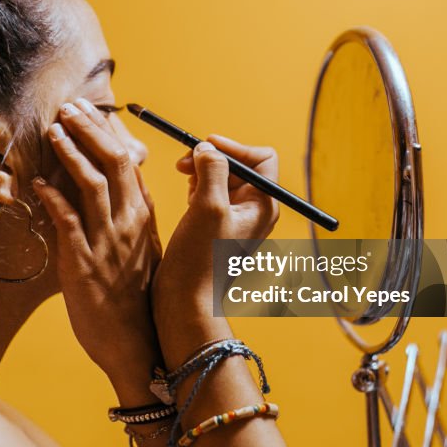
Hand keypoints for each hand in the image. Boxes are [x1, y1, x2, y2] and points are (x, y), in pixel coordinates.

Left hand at [31, 99, 162, 399]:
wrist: (137, 346)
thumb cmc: (137, 301)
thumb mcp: (145, 254)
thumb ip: (131, 221)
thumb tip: (118, 192)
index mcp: (144, 219)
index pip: (130, 164)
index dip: (109, 134)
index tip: (93, 111)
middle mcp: (130, 225)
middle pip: (114, 162)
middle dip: (91, 129)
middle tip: (70, 107)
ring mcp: (108, 242)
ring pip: (93, 183)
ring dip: (72, 152)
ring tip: (55, 129)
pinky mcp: (83, 263)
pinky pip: (68, 221)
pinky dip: (53, 197)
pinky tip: (39, 182)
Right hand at [152, 135, 279, 347]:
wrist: (186, 299)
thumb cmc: (200, 259)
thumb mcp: (207, 206)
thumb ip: (212, 170)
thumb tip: (207, 147)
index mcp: (263, 206)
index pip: (261, 158)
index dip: (234, 148)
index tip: (205, 146)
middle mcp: (255, 211)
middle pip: (240, 166)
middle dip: (213, 159)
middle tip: (183, 163)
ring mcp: (237, 220)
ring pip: (223, 179)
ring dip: (202, 174)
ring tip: (185, 184)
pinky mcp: (218, 227)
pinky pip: (212, 195)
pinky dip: (198, 189)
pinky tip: (187, 200)